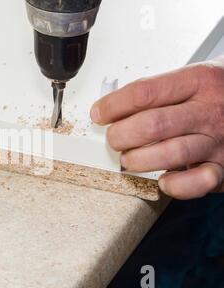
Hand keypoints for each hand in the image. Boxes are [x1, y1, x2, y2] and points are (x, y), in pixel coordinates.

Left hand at [90, 56, 223, 199]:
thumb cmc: (218, 93)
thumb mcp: (192, 78)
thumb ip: (156, 91)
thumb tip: (110, 107)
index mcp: (198, 81)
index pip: (144, 93)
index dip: (113, 106)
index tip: (99, 114)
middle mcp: (209, 111)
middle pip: (152, 125)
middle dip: (120, 135)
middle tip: (114, 139)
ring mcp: (218, 141)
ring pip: (169, 154)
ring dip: (138, 160)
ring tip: (129, 158)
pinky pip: (195, 183)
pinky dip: (173, 186)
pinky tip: (163, 179)